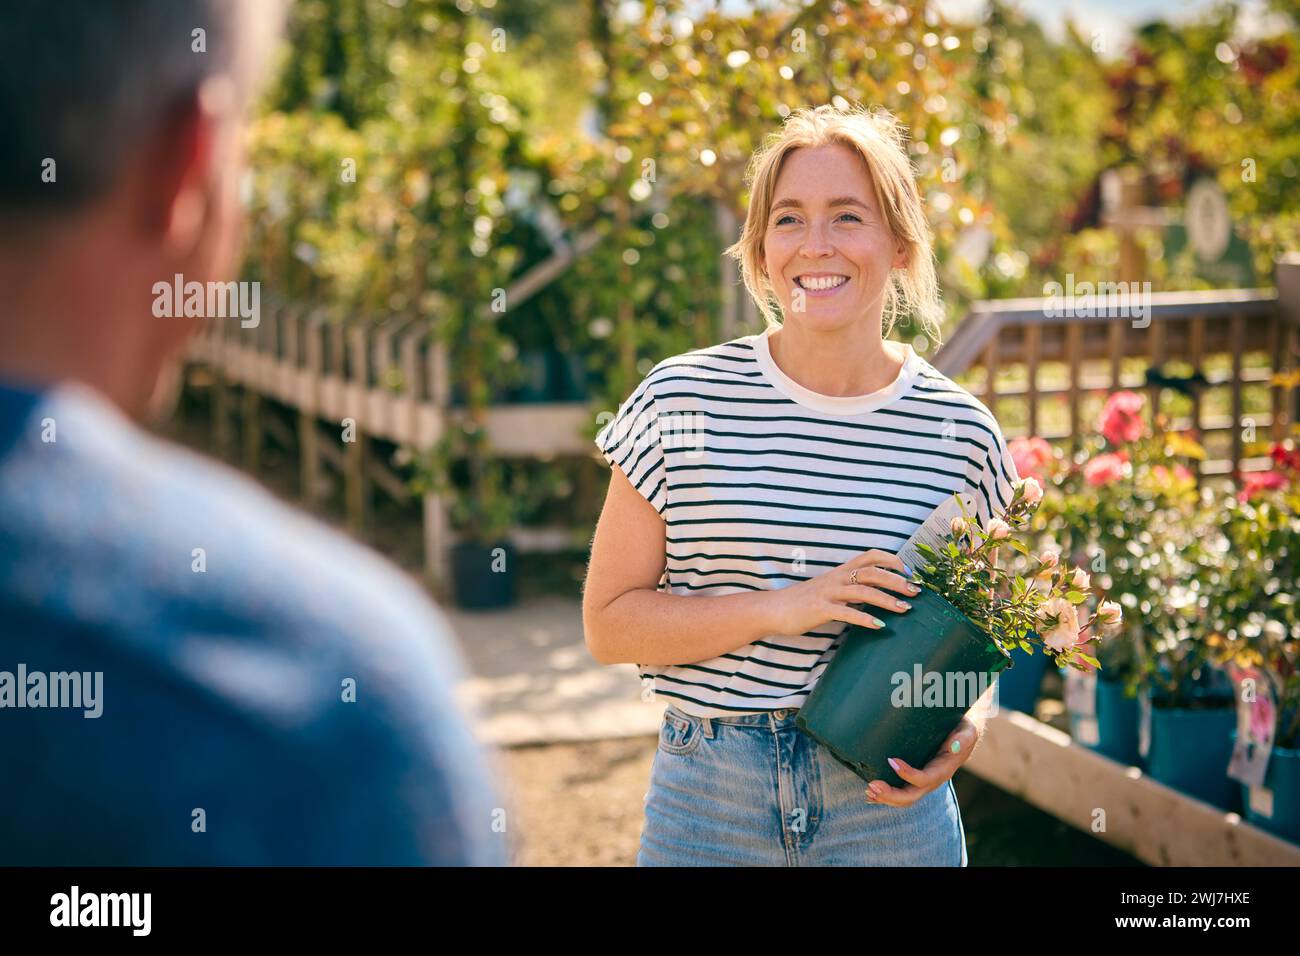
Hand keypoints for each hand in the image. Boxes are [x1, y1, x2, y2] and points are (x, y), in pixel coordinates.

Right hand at [763, 549, 919, 636]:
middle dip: (896, 580)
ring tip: (905, 609)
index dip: (891, 560)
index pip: (869, 556)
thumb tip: (875, 594)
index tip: (908, 571)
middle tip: (915, 591)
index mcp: (839, 572)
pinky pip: (846, 612)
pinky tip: (879, 626)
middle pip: (872, 572)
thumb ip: (849, 589)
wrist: (774, 609)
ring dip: (886, 599)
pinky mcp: (820, 609)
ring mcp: (828, 593)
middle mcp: (836, 578)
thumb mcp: (828, 589)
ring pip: (863, 591)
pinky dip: (865, 619)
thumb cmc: (803, 601)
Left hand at [863, 716, 979, 806]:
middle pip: (912, 796)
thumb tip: (955, 745)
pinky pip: (900, 793)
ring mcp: (923, 783)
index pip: (925, 779)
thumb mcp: (967, 732)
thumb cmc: (963, 731)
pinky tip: (870, 795)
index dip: (908, 774)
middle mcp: (932, 780)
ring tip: (868, 791)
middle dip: (891, 794)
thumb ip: (963, 739)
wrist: (962, 735)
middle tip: (872, 786)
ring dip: (885, 797)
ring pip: (904, 798)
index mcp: (943, 770)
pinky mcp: (915, 780)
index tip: (891, 761)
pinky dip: (885, 796)